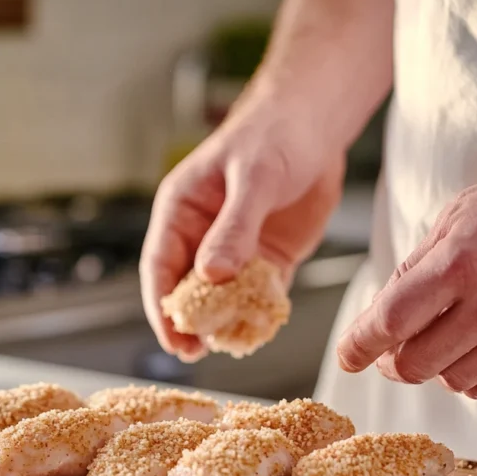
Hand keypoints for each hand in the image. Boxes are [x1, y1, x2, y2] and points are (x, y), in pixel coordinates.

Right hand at [140, 87, 345, 361]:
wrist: (316, 122)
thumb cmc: (274, 135)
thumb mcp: (254, 179)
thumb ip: (234, 228)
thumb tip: (211, 275)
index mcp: (182, 211)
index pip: (160, 266)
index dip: (162, 305)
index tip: (172, 337)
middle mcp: (202, 235)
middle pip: (186, 288)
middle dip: (189, 322)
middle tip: (196, 352)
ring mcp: (235, 249)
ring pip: (222, 297)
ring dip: (224, 322)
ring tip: (232, 344)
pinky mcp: (268, 257)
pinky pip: (258, 294)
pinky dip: (259, 313)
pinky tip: (261, 329)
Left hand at [335, 159, 476, 398]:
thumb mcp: (460, 213)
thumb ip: (417, 263)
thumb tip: (381, 311)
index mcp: (458, 261)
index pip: (388, 320)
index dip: (358, 345)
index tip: (347, 358)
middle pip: (415, 364)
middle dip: (392, 363)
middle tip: (390, 353)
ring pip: (453, 380)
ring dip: (436, 368)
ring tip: (442, 340)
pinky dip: (473, 378)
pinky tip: (475, 352)